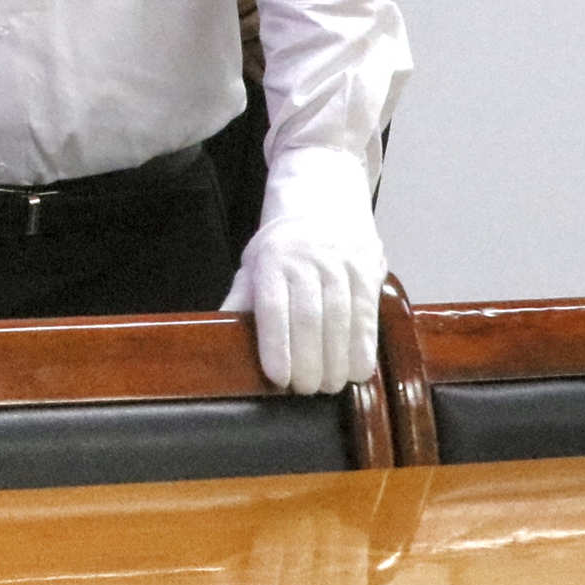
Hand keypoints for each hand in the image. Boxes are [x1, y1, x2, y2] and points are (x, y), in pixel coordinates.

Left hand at [226, 144, 387, 398]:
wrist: (325, 194)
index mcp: (273, 258)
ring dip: (336, 359)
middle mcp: (308, 258)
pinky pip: (367, 313)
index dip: (276, 344)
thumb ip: (242, 300)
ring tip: (329, 386)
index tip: (278, 377)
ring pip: (341, 318)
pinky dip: (364, 345)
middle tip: (305, 389)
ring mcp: (341, 262)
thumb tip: (215, 340)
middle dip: (308, 361)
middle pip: (309, 317)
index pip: (273, 305)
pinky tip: (357, 370)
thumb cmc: (284, 242)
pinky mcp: (368, 268)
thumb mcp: (255, 262)